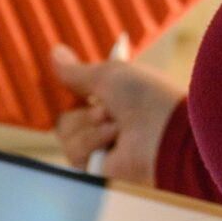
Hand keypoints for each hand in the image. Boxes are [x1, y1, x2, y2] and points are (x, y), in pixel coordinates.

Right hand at [51, 43, 182, 184]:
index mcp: (114, 97)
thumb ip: (77, 71)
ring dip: (87, 125)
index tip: (68, 80)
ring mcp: (101, 145)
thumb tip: (55, 52)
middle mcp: (106, 121)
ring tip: (116, 126)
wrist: (166, 134)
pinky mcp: (97, 167)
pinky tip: (112, 140)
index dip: (72, 88)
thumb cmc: (146, 99)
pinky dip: (90, 142)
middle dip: (82, 108)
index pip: (79, 92)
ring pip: (65, 132)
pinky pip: (73, 152)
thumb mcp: (109, 74)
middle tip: (106, 109)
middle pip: (66, 113)